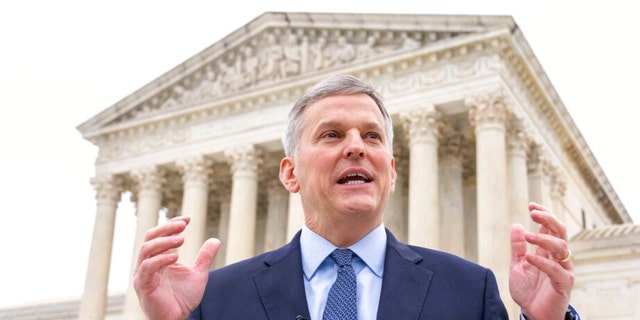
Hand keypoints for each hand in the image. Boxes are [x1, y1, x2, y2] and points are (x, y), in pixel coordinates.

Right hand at [133, 216, 220, 319]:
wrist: (176, 319)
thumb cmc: (182, 299)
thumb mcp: (198, 274)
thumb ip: (204, 257)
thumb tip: (216, 240)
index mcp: (158, 258)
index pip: (160, 235)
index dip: (172, 224)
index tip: (187, 219)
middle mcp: (148, 263)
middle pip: (150, 237)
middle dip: (166, 228)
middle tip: (183, 225)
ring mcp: (143, 274)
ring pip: (146, 249)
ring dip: (164, 241)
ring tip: (181, 240)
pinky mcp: (143, 285)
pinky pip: (147, 268)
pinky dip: (160, 259)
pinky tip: (175, 256)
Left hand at [509, 202, 574, 319]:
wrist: (533, 313)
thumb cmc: (528, 290)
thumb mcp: (517, 265)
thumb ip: (517, 247)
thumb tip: (516, 225)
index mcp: (548, 251)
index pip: (550, 227)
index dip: (544, 214)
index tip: (531, 205)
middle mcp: (558, 257)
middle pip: (560, 231)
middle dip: (548, 219)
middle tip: (533, 212)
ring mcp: (563, 269)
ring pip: (561, 247)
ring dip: (544, 238)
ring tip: (528, 235)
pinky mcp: (564, 283)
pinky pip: (556, 270)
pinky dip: (542, 261)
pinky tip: (529, 256)